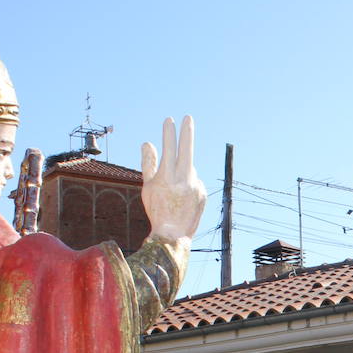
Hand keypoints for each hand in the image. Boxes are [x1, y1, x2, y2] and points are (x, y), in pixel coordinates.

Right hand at [142, 116, 205, 240]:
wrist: (173, 234)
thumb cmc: (157, 209)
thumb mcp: (148, 187)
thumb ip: (148, 163)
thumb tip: (148, 143)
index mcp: (167, 178)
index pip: (169, 149)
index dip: (169, 133)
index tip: (169, 120)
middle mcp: (183, 181)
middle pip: (187, 151)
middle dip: (187, 133)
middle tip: (188, 117)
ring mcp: (196, 187)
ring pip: (189, 169)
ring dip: (181, 174)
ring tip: (174, 193)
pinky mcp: (204, 193)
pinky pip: (195, 182)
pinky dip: (188, 186)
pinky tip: (183, 200)